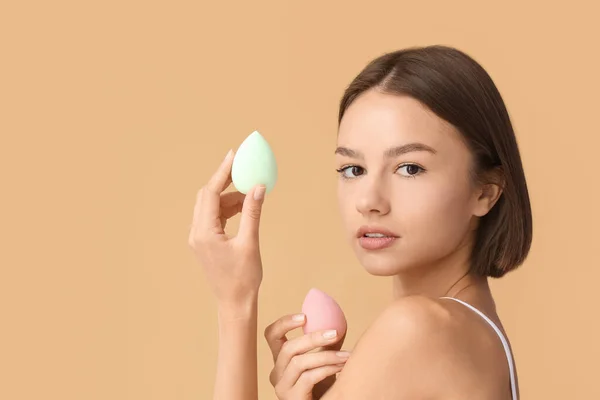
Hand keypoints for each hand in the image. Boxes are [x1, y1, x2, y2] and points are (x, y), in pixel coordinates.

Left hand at [188, 149, 266, 305]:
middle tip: (243, 168)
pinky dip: (228, 208)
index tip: (234, 155)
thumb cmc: (243, 278)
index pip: (210, 193)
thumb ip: (252, 212)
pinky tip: (244, 207)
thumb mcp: (250, 242)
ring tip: (251, 193)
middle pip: (207, 196)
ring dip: (229, 197)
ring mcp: (199, 238)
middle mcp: (196, 233)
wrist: (235, 303)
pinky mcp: (205, 242)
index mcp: (204, 233)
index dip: (222, 172)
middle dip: (225, 181)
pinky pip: (214, 217)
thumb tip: (257, 187)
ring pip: (211, 206)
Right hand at [265, 314, 348, 399]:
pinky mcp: (292, 399)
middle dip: (313, 338)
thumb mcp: (324, 362)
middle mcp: (276, 373)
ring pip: (298, 363)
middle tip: (334, 333)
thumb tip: (340, 322)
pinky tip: (342, 367)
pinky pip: (308, 378)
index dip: (284, 323)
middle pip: (287, 348)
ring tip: (346, 355)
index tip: (305, 316)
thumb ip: (327, 344)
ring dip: (326, 356)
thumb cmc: (324, 387)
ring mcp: (282, 387)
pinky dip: (327, 369)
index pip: (271, 335)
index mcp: (281, 360)